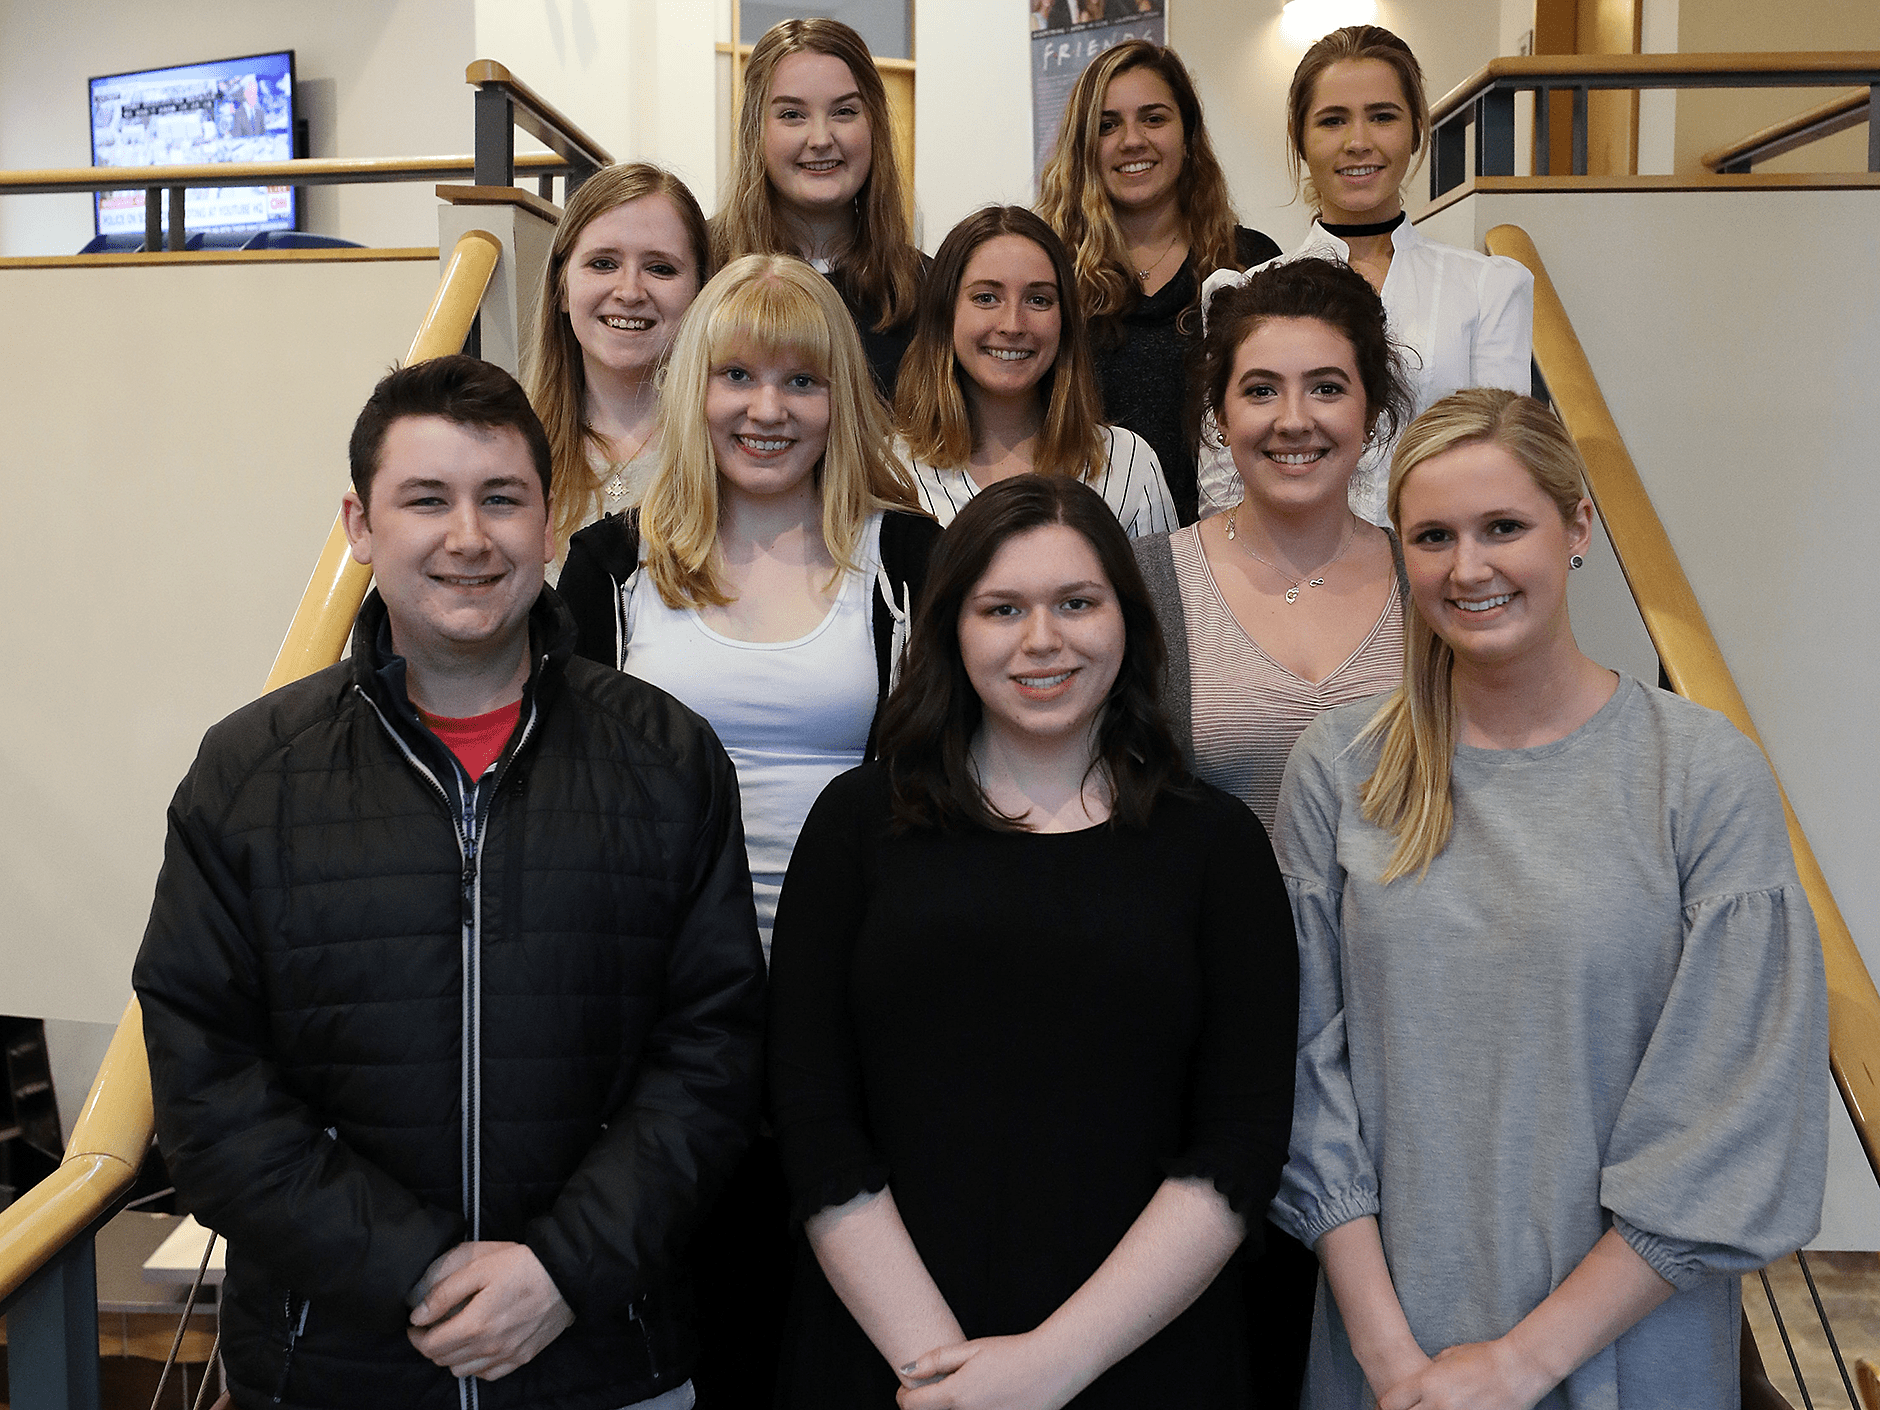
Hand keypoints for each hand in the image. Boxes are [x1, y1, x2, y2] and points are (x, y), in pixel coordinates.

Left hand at [407, 1241, 574, 1380]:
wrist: (566, 1275)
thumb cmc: (521, 1266)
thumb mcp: (479, 1267)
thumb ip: (444, 1292)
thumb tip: (418, 1315)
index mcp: (474, 1326)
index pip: (430, 1346)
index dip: (416, 1336)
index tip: (416, 1324)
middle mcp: (489, 1347)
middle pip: (443, 1360)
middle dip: (431, 1345)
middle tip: (432, 1327)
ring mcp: (507, 1356)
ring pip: (463, 1371)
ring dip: (452, 1357)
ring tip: (455, 1335)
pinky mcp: (522, 1357)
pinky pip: (488, 1374)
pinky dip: (476, 1365)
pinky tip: (479, 1346)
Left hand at [894, 1333, 1082, 1409]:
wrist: (1052, 1367)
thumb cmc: (1012, 1353)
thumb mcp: (971, 1349)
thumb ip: (936, 1360)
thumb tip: (905, 1371)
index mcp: (956, 1397)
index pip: (912, 1407)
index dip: (904, 1396)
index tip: (907, 1388)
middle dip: (925, 1406)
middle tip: (930, 1391)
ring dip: (948, 1409)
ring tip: (961, 1393)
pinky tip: (981, 1400)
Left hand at [1377, 1337, 1551, 1409]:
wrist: (1518, 1368)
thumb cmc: (1484, 1357)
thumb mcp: (1449, 1356)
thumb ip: (1430, 1370)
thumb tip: (1421, 1380)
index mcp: (1427, 1382)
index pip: (1389, 1403)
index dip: (1387, 1406)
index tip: (1392, 1407)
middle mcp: (1437, 1404)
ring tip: (1434, 1409)